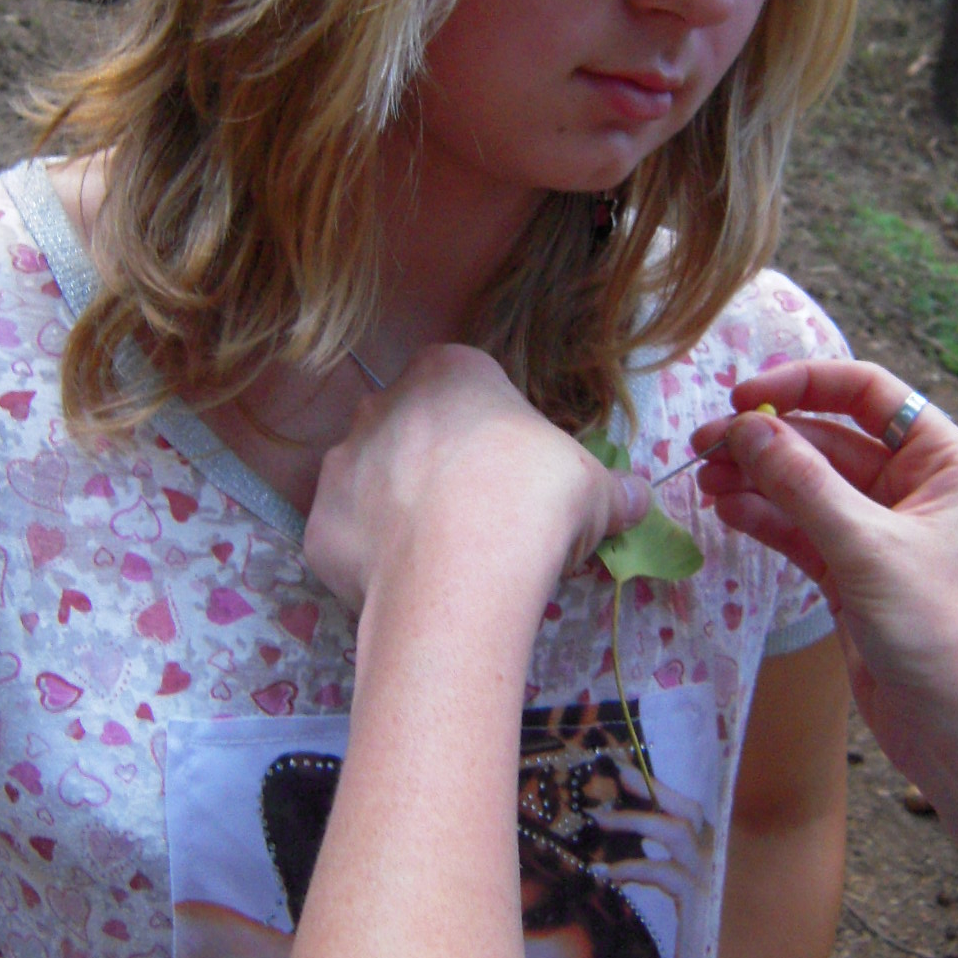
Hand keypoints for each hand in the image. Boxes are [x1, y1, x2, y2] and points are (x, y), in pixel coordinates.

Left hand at [305, 344, 647, 615]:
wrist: (460, 572)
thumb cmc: (532, 500)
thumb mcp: (594, 489)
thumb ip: (614, 490)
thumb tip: (639, 498)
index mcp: (449, 371)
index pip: (472, 386)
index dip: (497, 432)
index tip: (519, 474)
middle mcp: (383, 404)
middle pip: (417, 429)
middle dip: (444, 467)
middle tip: (485, 518)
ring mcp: (341, 463)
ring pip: (376, 482)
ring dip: (403, 511)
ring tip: (446, 559)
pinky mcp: (318, 525)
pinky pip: (351, 539)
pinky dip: (375, 560)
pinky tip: (410, 586)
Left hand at [592, 761, 711, 957]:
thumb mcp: (676, 932)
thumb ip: (659, 906)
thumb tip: (624, 875)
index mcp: (712, 872)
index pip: (690, 819)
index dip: (660, 794)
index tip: (626, 777)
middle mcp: (717, 871)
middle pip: (687, 812)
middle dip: (652, 788)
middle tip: (615, 770)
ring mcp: (712, 885)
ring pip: (675, 832)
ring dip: (635, 821)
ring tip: (597, 820)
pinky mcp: (701, 906)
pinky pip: (664, 872)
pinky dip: (633, 867)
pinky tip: (604, 875)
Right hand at [691, 360, 957, 795]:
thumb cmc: (936, 631)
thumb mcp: (865, 548)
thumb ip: (801, 483)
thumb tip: (745, 428)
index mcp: (944, 462)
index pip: (869, 393)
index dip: (804, 384)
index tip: (744, 397)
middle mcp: (916, 487)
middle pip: (829, 438)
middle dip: (766, 440)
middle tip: (702, 446)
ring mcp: (881, 530)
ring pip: (808, 484)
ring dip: (756, 478)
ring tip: (701, 479)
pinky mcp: (853, 572)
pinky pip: (801, 527)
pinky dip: (764, 517)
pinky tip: (724, 509)